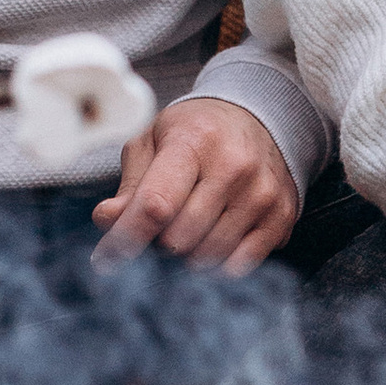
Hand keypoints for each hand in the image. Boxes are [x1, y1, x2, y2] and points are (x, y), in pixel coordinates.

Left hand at [91, 99, 301, 272]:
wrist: (259, 118)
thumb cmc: (197, 133)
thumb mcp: (153, 141)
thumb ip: (130, 184)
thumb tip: (107, 220)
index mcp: (194, 141)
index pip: (156, 204)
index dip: (125, 238)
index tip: (104, 260)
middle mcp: (234, 167)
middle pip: (178, 239)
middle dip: (158, 242)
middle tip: (162, 224)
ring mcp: (262, 193)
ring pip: (207, 256)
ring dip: (188, 254)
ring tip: (190, 225)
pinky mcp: (281, 216)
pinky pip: (240, 266)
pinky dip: (218, 263)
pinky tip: (215, 236)